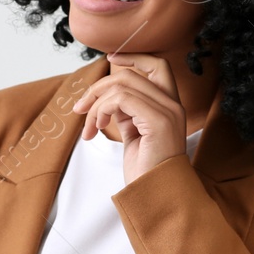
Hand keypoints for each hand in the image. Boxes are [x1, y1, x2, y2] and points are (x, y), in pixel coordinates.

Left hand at [71, 52, 186, 184]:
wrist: (156, 197)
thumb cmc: (145, 171)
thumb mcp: (134, 134)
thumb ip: (127, 112)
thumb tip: (106, 98)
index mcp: (170, 106)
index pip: (157, 65)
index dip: (132, 57)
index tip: (110, 59)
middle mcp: (174, 105)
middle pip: (131, 73)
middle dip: (98, 86)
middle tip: (80, 108)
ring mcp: (168, 112)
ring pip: (122, 84)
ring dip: (95, 104)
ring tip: (90, 127)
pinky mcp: (158, 122)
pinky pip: (121, 99)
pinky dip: (101, 110)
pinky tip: (97, 128)